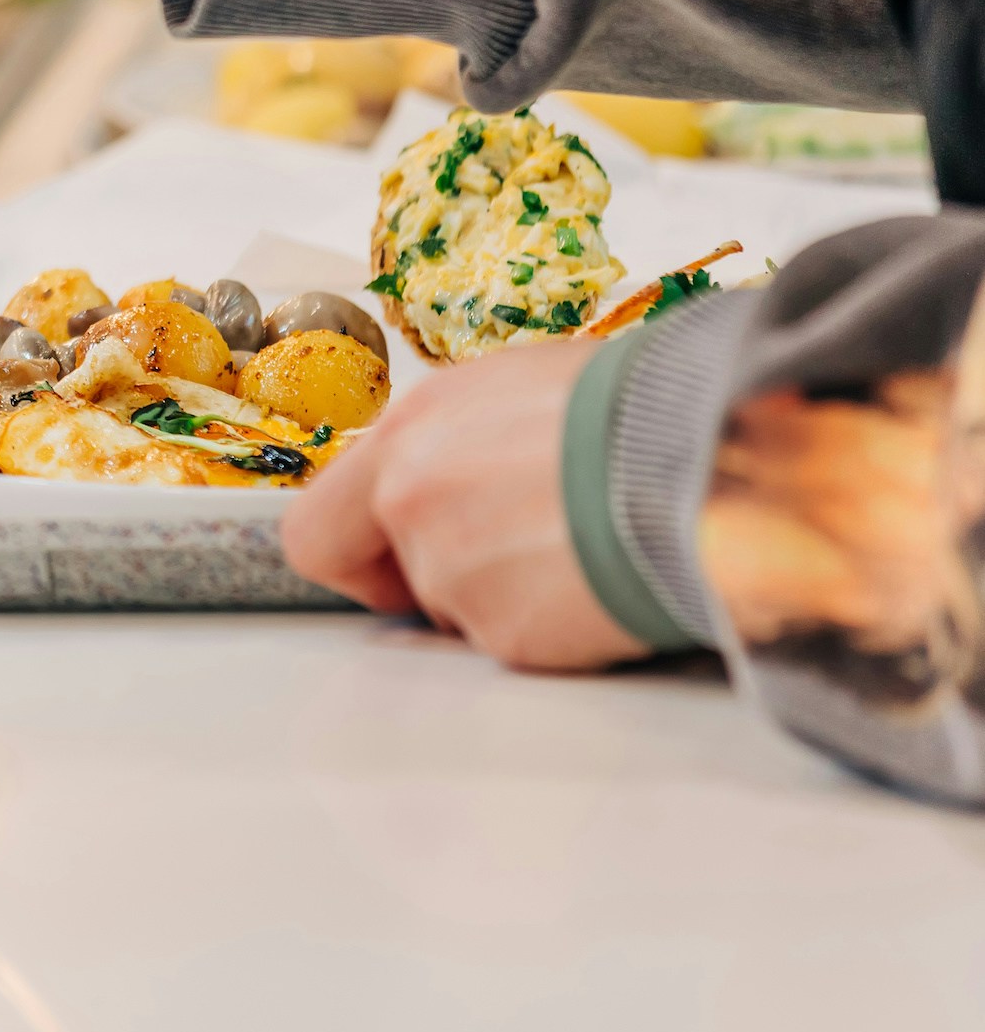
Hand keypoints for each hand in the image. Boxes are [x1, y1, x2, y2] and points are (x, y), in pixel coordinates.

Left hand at [281, 338, 648, 671]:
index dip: (354, 551)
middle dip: (424, 582)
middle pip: (384, 578)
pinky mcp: (509, 636)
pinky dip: (558, 623)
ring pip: (460, 610)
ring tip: (584, 543)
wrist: (714, 453)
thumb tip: (448, 472)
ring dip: (509, 592)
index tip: (390, 555)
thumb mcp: (517, 390)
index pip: (317, 529)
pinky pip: (518, 641)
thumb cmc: (636, 404)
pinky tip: (603, 575)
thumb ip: (453, 443)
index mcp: (407, 436)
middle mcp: (411, 503)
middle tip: (502, 560)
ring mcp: (454, 573)